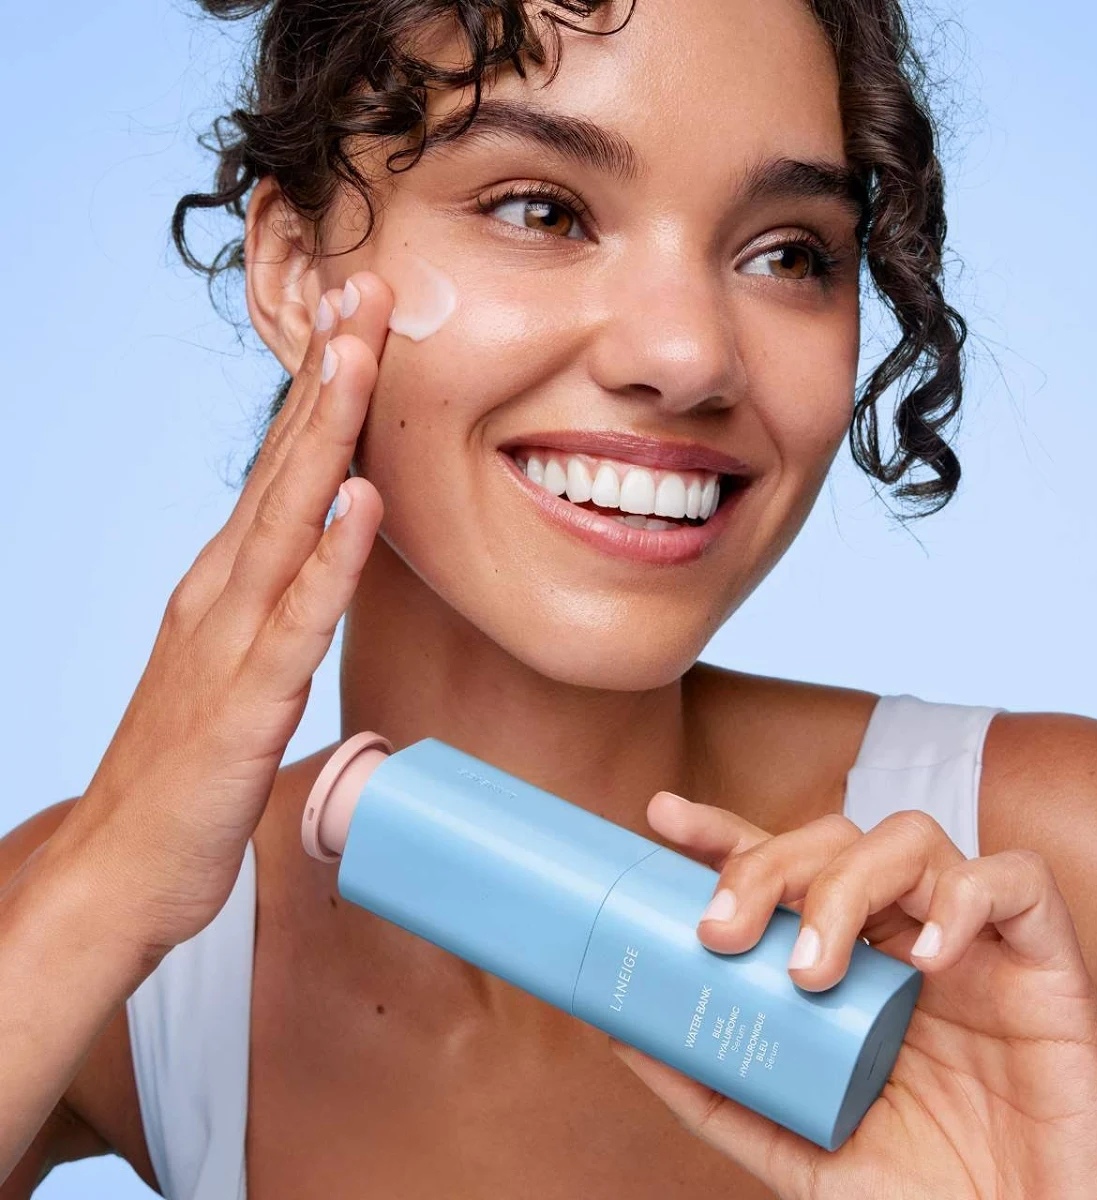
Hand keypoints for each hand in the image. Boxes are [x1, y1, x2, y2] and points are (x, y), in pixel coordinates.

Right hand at [50, 271, 393, 963]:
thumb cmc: (186, 765)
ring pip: (289, 518)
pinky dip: (332, 558)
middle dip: (331, 375)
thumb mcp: (238, 662)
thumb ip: (278, 604)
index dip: (323, 390)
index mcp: (227, 580)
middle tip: (366, 288)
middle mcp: (223, 589)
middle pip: (287, 465)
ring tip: (361, 355)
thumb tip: (331, 554)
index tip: (357, 317)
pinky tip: (363, 504)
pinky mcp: (245, 698)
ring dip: (328, 434)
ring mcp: (229, 638)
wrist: (121, 865)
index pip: (283, 467)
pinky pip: (298, 618)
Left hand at [609, 797, 1096, 1199]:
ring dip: (846, 885)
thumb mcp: (791, 1142)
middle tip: (719, 933)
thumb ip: (713, 1085)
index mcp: (848, 960)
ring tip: (814, 972)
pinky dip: (966, 899)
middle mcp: (904, 933)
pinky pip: (1016, 881)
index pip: (780, 863)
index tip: (661, 816)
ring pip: (908, 837)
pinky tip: (929, 962)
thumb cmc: (920, 1192)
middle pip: (832, 837)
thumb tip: (616, 1028)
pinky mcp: (1047, 957)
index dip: (723, 830)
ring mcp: (973, 939)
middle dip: (765, 865)